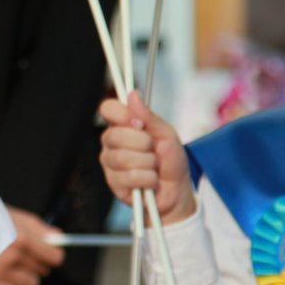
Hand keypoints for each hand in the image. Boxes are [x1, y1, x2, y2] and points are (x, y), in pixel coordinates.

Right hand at [0, 207, 66, 284]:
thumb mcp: (5, 214)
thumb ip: (35, 226)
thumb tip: (58, 237)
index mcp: (18, 239)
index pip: (53, 257)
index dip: (51, 254)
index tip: (48, 253)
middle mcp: (11, 260)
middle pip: (42, 272)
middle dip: (33, 265)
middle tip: (16, 256)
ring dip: (22, 279)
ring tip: (5, 268)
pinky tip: (0, 281)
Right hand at [99, 91, 196, 222]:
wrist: (176, 190)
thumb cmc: (170, 160)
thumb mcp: (167, 134)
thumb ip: (149, 116)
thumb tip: (133, 94)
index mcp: (122, 126)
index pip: (107, 109)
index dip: (122, 114)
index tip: (139, 123)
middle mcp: (111, 143)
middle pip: (114, 135)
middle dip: (142, 143)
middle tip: (153, 150)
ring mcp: (110, 164)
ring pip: (122, 157)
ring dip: (148, 163)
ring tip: (154, 167)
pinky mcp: (114, 184)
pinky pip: (130, 176)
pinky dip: (148, 179)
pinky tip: (150, 181)